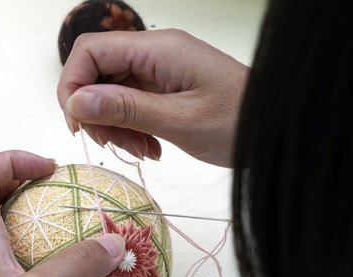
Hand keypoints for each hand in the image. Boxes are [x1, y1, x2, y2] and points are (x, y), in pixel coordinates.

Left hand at [0, 151, 125, 276]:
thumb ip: (79, 264)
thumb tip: (115, 241)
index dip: (10, 158)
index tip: (49, 169)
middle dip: (23, 180)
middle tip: (60, 189)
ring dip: (27, 213)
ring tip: (64, 224)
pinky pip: (5, 253)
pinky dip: (31, 246)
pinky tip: (57, 269)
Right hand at [57, 29, 248, 166]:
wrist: (279, 127)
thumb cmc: (240, 122)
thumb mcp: (180, 121)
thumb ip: (126, 109)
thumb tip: (75, 102)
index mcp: (158, 49)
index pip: (91, 50)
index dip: (72, 84)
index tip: (78, 124)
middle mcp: (155, 52)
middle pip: (97, 72)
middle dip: (95, 112)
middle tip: (111, 145)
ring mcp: (160, 69)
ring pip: (111, 92)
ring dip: (115, 125)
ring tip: (141, 151)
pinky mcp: (165, 87)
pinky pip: (131, 103)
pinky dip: (131, 128)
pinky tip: (150, 148)